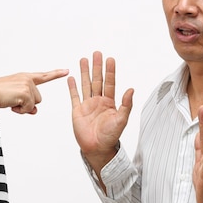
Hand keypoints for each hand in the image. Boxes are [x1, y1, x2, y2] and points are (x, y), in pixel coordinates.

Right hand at [0, 69, 69, 113]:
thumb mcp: (15, 98)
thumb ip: (27, 103)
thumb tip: (35, 111)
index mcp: (24, 77)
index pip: (43, 76)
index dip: (56, 74)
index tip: (67, 71)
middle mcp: (27, 79)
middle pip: (38, 98)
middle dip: (28, 104)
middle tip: (13, 102)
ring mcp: (27, 84)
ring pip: (34, 104)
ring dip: (23, 107)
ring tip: (11, 102)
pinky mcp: (25, 92)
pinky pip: (29, 108)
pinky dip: (20, 110)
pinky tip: (11, 105)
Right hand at [67, 51, 133, 170]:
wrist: (97, 148)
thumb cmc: (110, 136)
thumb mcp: (122, 120)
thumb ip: (126, 104)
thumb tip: (131, 89)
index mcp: (109, 102)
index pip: (109, 82)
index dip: (110, 71)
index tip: (109, 59)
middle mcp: (98, 101)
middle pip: (97, 80)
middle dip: (97, 66)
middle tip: (96, 53)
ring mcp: (87, 105)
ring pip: (86, 85)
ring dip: (84, 72)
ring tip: (83, 60)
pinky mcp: (77, 111)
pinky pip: (74, 96)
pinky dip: (72, 87)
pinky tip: (71, 78)